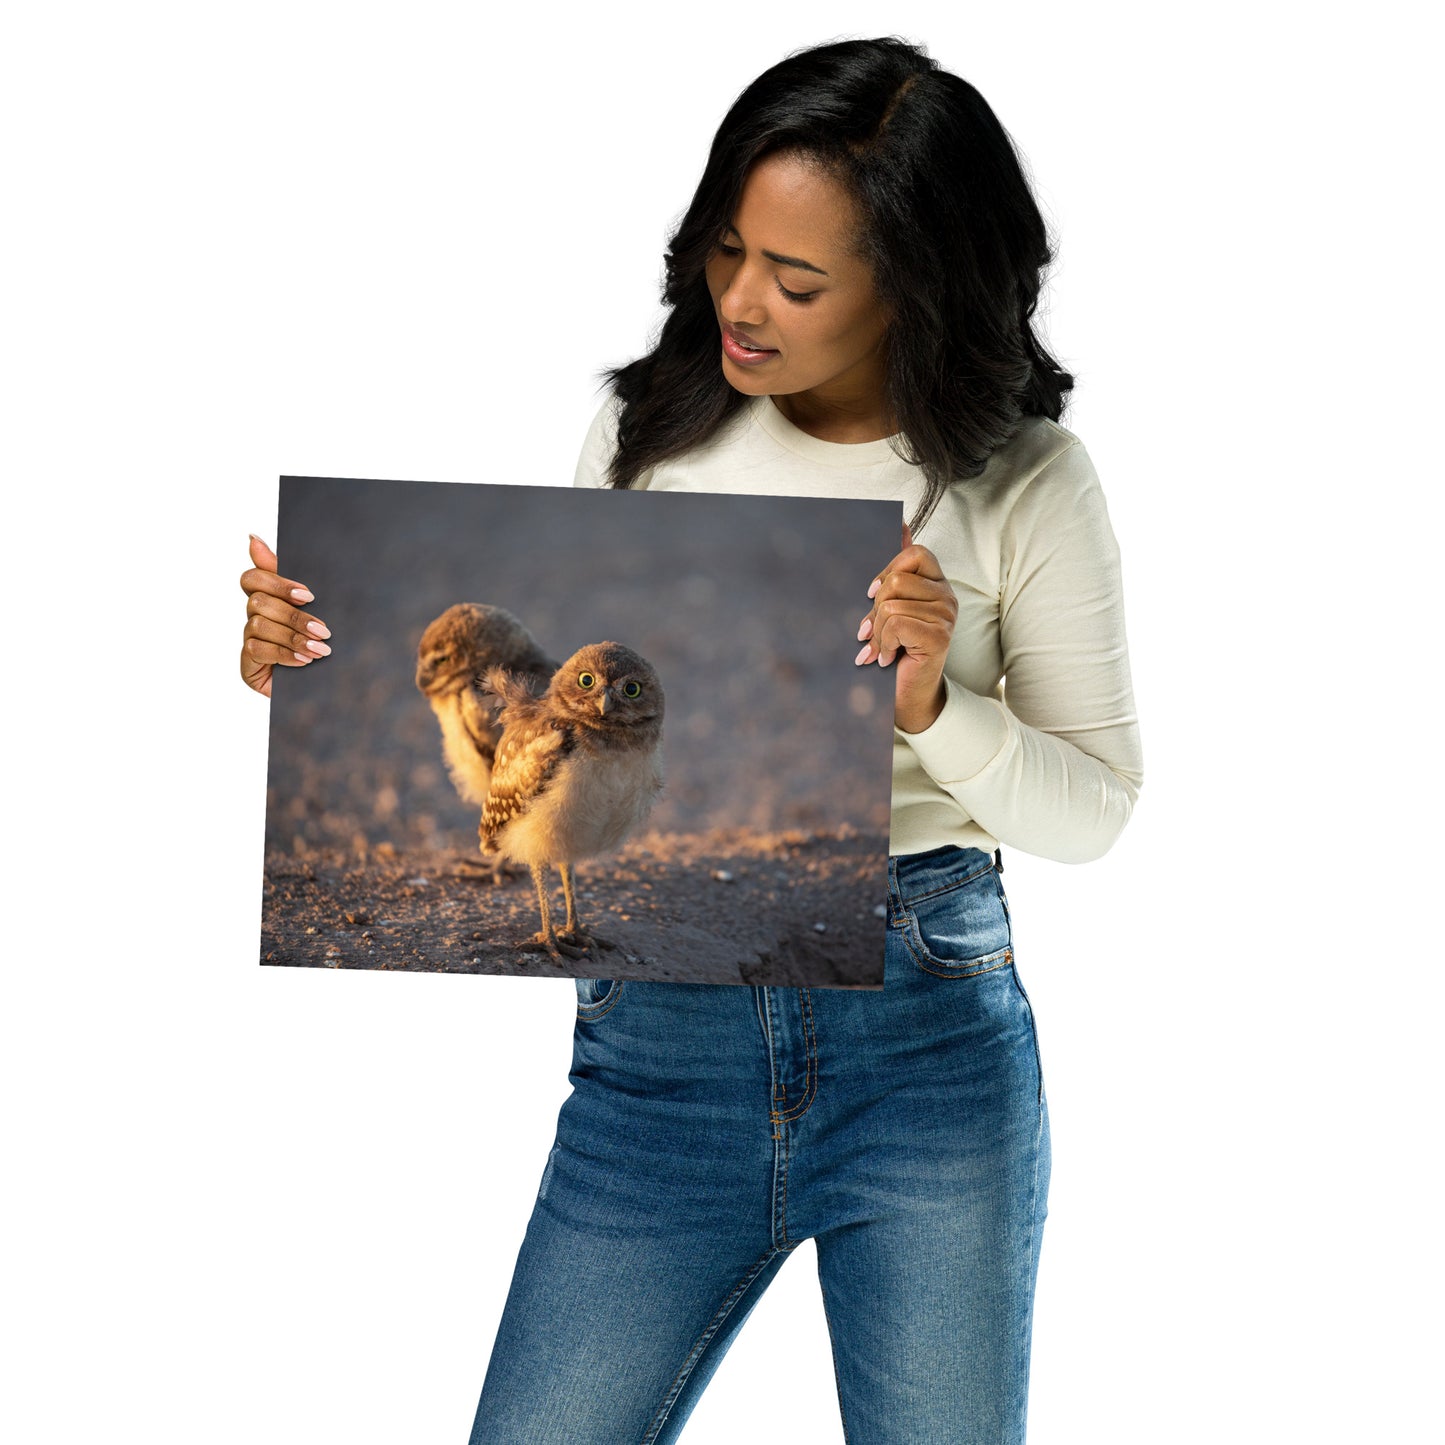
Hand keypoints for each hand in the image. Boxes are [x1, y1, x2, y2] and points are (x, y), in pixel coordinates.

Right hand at [239, 534, 330, 697]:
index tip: (308, 595)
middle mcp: (254, 617)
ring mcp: (249, 640)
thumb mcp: (317, 609)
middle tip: (324, 630)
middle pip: (258, 602)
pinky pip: (257, 650)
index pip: (253, 578)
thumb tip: (252, 538)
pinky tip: (305, 662)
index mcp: (269, 598)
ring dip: (293, 637)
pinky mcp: (247, 664)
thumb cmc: (322, 642)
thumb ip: (292, 578)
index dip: (277, 583)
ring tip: (321, 650)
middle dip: (294, 616)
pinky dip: (284, 654)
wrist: (329, 687)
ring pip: (259, 625)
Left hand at [854, 522, 956, 733]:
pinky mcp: (939, 636)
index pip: (915, 553)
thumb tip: (900, 523)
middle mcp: (948, 596)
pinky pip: (896, 624)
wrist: (908, 694)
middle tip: (873, 631)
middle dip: (875, 609)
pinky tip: (887, 658)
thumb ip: (897, 569)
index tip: (873, 595)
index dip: (888, 570)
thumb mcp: (892, 606)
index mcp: (937, 584)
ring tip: (881, 648)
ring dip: (877, 632)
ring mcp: (947, 616)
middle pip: (897, 581)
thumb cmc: (897, 649)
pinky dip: (883, 644)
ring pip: (892, 605)